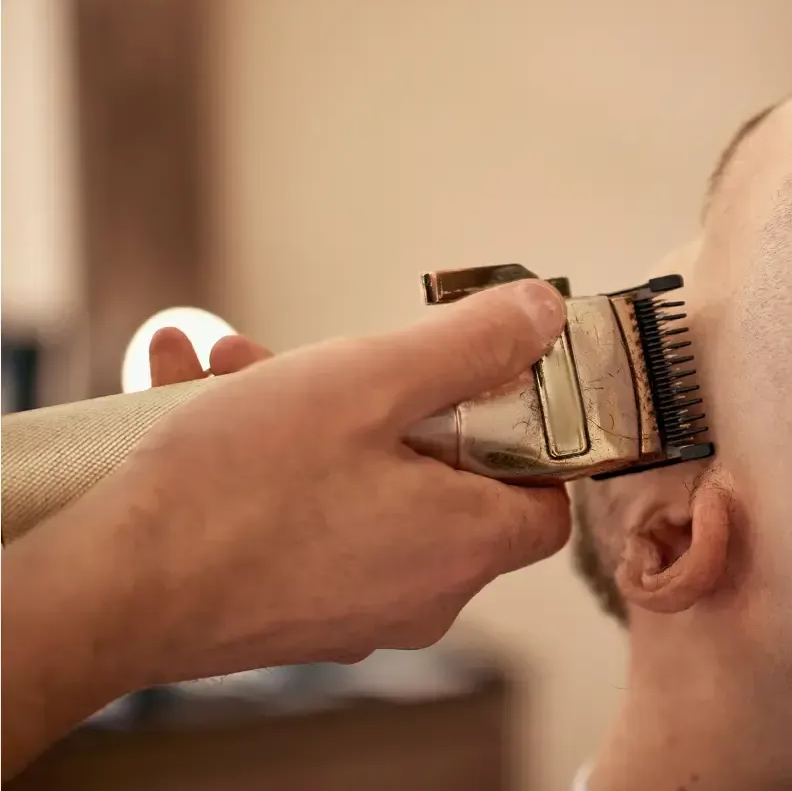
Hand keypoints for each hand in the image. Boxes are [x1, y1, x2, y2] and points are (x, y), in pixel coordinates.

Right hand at [67, 280, 570, 685]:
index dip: (530, 435)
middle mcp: (424, 591)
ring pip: (365, 486)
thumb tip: (543, 315)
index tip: (485, 383)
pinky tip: (201, 397)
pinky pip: (311, 517)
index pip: (547, 499)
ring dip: (316, 414)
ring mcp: (358, 606)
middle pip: (446, 478)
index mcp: (465, 543)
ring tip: (240, 363)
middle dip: (390, 399)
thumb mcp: (368, 383)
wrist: (110, 594)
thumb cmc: (241, 493)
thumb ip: (468, 344)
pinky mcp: (297, 609)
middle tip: (335, 356)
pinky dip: (277, 459)